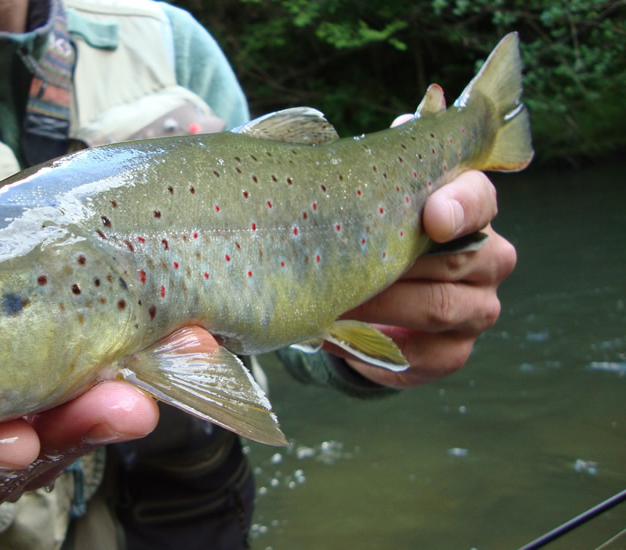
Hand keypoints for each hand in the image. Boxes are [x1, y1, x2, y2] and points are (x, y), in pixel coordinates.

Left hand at [333, 115, 516, 387]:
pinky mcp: (453, 354)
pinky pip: (422, 357)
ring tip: (331, 299)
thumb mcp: (377, 197)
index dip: (460, 207)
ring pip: (440, 308)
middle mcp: (489, 259)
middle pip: (456, 261)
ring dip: (380, 305)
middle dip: (393, 264)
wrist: (375, 303)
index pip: (479, 200)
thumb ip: (390, 164)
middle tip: (339, 264)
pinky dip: (373, 346)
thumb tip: (406, 125)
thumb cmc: (376, 234)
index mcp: (472, 211)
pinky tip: (332, 334)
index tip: (432, 216)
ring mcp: (477, 311)